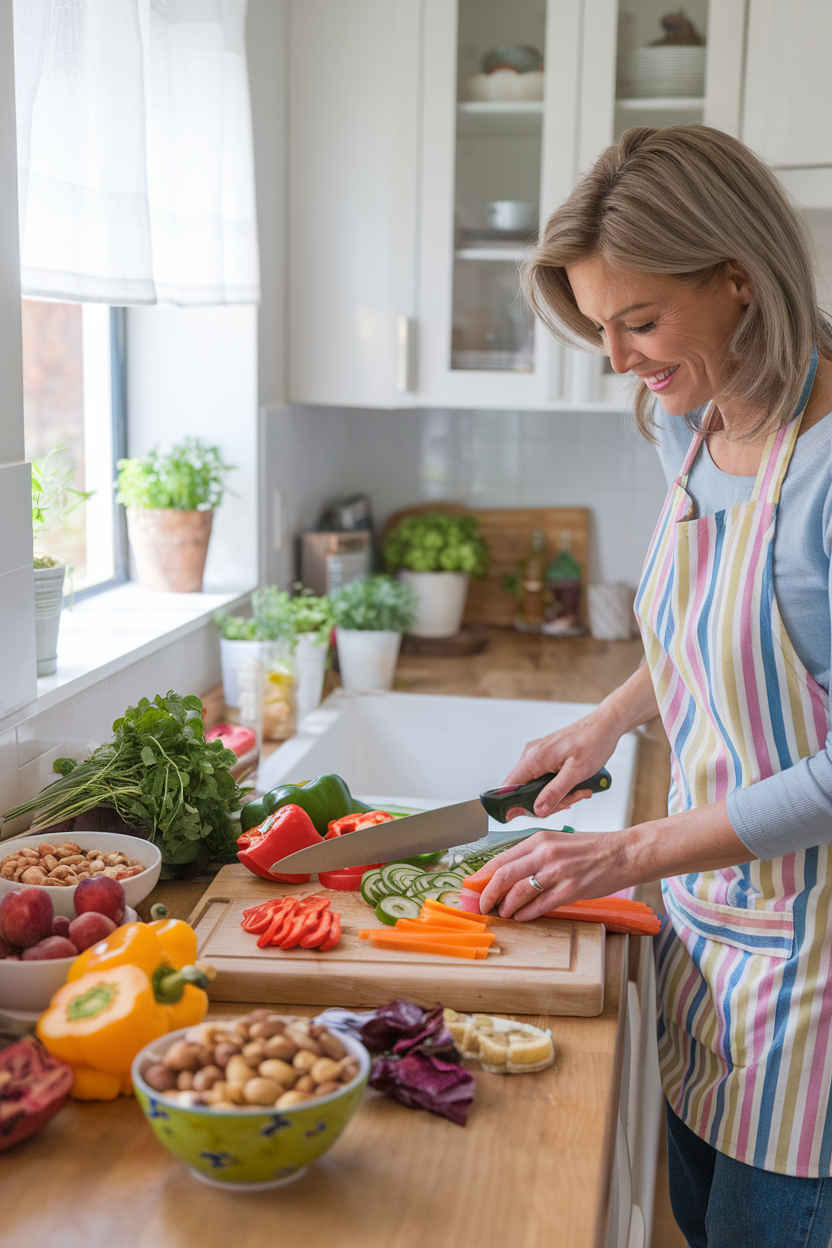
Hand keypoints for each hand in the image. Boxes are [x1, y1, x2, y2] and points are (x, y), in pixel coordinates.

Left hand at [472, 828, 627, 919]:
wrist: (623, 853)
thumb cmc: (591, 849)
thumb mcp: (557, 842)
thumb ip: (533, 854)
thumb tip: (507, 872)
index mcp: (539, 839)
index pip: (501, 858)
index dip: (483, 875)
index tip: (474, 887)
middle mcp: (545, 853)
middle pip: (503, 876)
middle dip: (487, 894)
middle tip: (481, 905)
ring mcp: (557, 872)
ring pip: (518, 893)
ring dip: (505, 907)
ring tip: (502, 913)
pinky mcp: (570, 890)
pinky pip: (539, 906)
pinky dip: (526, 914)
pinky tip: (521, 917)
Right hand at [502, 708, 619, 818]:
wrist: (604, 725)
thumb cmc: (594, 742)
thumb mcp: (576, 772)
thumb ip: (555, 792)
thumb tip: (538, 810)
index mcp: (533, 758)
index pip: (508, 787)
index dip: (514, 805)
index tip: (533, 814)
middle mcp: (531, 755)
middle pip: (524, 790)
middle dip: (546, 801)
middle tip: (570, 800)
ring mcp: (537, 755)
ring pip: (535, 786)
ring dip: (555, 794)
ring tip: (579, 790)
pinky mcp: (545, 756)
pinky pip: (543, 778)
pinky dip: (556, 786)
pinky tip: (574, 785)